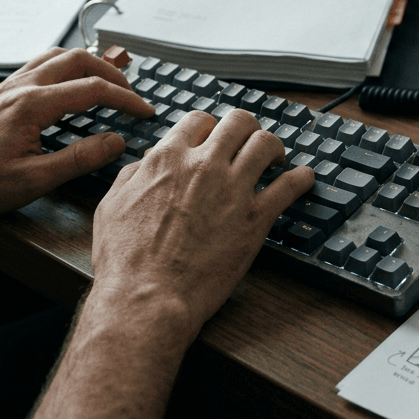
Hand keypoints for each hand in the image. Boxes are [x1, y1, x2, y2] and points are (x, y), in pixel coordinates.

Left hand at [0, 47, 154, 235]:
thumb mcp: (33, 181)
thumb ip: (79, 159)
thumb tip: (115, 142)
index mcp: (31, 106)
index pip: (92, 90)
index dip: (126, 99)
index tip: (145, 111)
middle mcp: (20, 87)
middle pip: (78, 60)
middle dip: (112, 72)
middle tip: (132, 93)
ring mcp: (8, 86)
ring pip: (57, 56)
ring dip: (87, 63)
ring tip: (108, 79)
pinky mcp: (0, 93)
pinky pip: (39, 64)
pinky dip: (64, 66)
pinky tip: (69, 83)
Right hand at [87, 108, 312, 330]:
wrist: (148, 297)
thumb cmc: (125, 260)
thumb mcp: (112, 206)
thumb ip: (132, 176)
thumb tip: (146, 163)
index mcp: (168, 158)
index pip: (198, 120)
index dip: (209, 127)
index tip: (214, 137)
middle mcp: (204, 165)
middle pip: (238, 122)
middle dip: (247, 127)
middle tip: (250, 140)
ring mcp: (233, 190)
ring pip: (266, 144)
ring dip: (274, 147)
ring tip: (276, 158)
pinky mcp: (256, 219)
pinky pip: (289, 187)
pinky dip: (301, 179)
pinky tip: (305, 178)